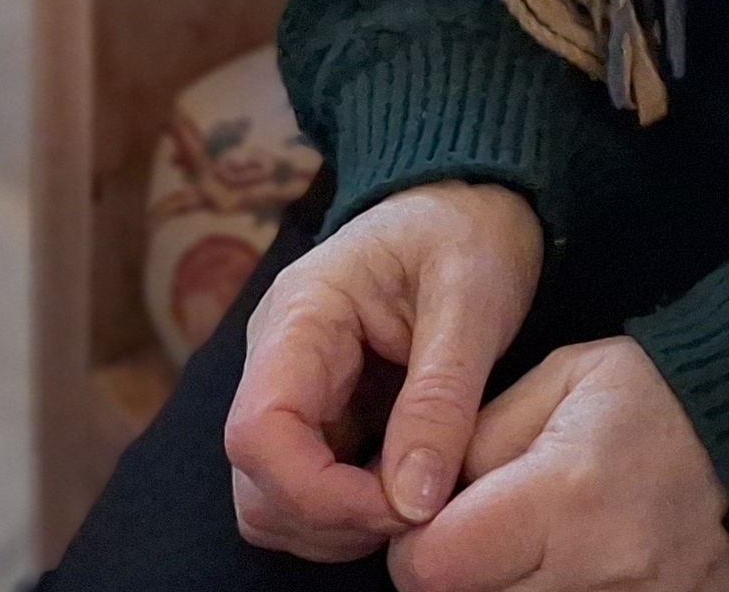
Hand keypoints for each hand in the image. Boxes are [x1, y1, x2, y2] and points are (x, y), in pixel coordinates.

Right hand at [226, 181, 545, 558]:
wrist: (470, 203)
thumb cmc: (468, 232)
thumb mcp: (472, 299)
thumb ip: (440, 399)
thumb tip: (412, 504)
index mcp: (299, 316)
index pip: (257, 433)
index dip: (317, 495)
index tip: (399, 506)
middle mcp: (276, 361)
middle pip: (256, 483)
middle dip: (332, 520)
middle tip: (418, 509)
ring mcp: (294, 394)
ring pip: (274, 502)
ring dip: (340, 525)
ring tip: (419, 499)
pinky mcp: (322, 420)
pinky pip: (311, 495)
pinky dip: (354, 515)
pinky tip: (410, 491)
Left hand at [391, 339, 728, 591]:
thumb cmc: (650, 399)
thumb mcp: (557, 382)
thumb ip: (476, 439)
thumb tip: (413, 496)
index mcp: (563, 496)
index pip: (433, 567)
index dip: (413, 546)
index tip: (431, 520)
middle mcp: (598, 572)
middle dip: (456, 576)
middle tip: (478, 536)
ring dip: (504, 591)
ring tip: (526, 550)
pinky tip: (560, 572)